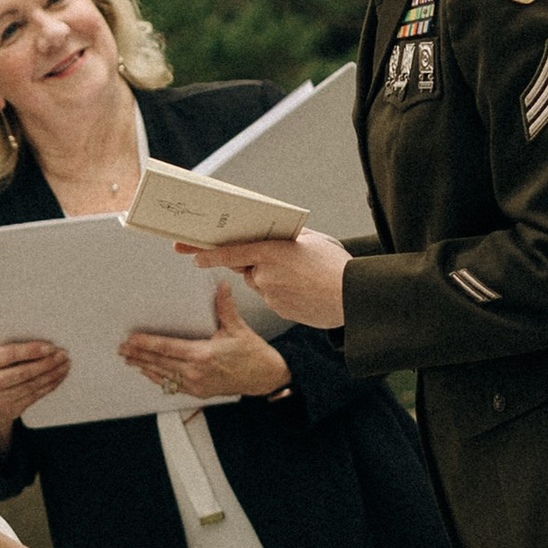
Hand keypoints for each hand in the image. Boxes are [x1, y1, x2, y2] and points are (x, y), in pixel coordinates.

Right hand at [0, 335, 66, 438]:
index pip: (10, 354)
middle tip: (62, 355)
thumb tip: (43, 344)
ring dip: (52, 374)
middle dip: (47, 363)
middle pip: (24, 372)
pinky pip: (35, 396)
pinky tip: (57, 378)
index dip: (33, 350)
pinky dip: (49, 386)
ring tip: (64, 365)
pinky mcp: (10, 410)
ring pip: (32, 385)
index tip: (51, 347)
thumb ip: (9, 352)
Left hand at [119, 284, 289, 402]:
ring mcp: (197, 384)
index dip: (146, 344)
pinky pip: (173, 385)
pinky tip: (148, 372)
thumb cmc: (252, 353)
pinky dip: (158, 378)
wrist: (265, 376)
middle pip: (160, 363)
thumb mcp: (238, 327)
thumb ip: (225, 306)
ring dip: (144, 367)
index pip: (167, 348)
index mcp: (204, 354)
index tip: (131, 340)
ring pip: (163, 375)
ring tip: (128, 360)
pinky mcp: (199, 391)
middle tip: (121, 349)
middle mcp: (197, 372)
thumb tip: (221, 285)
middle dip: (138, 355)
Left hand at [182, 230, 348, 330]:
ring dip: (273, 278)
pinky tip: (305, 290)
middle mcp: (266, 274)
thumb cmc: (336, 265)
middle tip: (282, 262)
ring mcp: (271, 294)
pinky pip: (274, 297)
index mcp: (272, 251)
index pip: (230, 252)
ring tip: (303, 276)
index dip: (208, 254)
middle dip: (257, 263)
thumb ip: (288, 238)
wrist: (354, 298)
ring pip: (261, 283)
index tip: (193, 255)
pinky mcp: (280, 310)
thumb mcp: (314, 240)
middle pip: (247, 267)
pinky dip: (284, 293)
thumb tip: (275, 238)